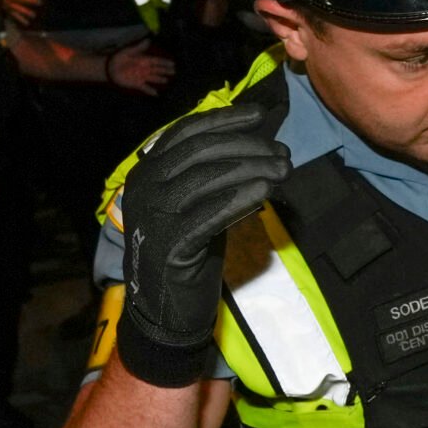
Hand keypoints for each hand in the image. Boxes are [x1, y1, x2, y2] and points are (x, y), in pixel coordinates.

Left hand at [107, 41, 175, 96]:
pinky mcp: (137, 84)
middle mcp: (145, 69)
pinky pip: (146, 88)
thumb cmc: (119, 58)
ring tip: (167, 80)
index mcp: (144, 60)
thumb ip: (139, 47)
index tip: (173, 64)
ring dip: (160, 79)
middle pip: (157, 70)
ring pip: (154, 78)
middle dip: (165, 71)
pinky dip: (151, 91)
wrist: (110, 68)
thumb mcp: (129, 51)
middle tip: (174, 71)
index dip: (165, 62)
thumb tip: (149, 40)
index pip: (157, 61)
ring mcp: (142, 77)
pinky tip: (156, 94)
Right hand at [115, 101, 289, 385]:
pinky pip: (210, 214)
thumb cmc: (186, 252)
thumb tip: (259, 143)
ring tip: (283, 169)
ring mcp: (154, 216)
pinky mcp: (169, 245)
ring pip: (206, 178)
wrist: (165, 311)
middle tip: (282, 152)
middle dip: (246, 145)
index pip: (185, 132)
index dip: (224, 120)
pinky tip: (265, 191)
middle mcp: (144, 188)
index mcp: (146, 171)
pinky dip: (240, 198)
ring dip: (251, 168)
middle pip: (200, 152)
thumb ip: (214, 175)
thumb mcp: (195, 204)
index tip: (260, 116)